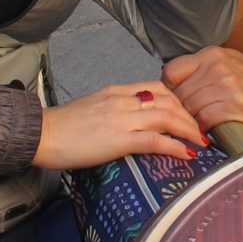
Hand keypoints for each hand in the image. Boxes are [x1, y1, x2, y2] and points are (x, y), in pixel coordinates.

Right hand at [33, 82, 204, 167]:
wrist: (41, 134)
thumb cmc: (62, 127)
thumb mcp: (92, 109)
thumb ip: (113, 110)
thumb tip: (130, 123)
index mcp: (116, 91)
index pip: (157, 87)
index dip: (178, 100)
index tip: (188, 114)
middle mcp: (123, 99)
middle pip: (168, 99)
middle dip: (189, 114)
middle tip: (201, 130)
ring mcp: (121, 118)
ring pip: (167, 116)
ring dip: (189, 129)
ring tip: (201, 142)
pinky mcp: (118, 139)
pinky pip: (154, 140)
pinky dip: (174, 146)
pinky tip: (186, 154)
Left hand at [164, 46, 242, 135]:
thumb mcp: (227, 62)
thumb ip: (200, 67)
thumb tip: (171, 80)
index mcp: (212, 54)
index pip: (172, 71)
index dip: (170, 88)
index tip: (176, 97)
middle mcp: (217, 68)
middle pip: (180, 93)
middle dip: (181, 108)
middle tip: (188, 115)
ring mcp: (226, 87)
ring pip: (190, 108)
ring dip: (192, 119)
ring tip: (200, 122)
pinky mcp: (233, 108)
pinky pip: (204, 120)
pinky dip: (203, 127)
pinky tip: (209, 127)